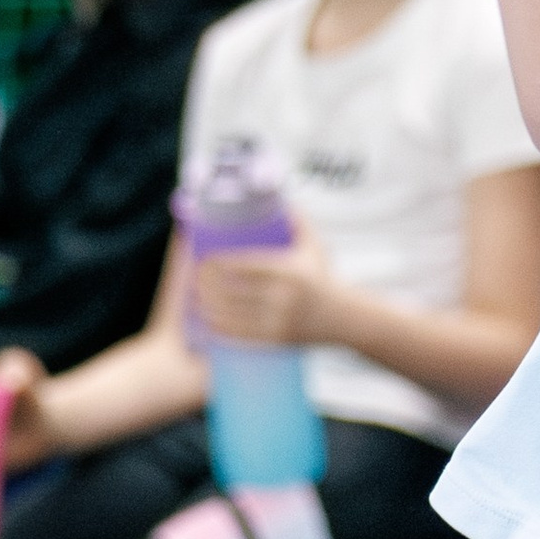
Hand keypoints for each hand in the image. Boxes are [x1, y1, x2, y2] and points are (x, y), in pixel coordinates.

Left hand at [192, 235, 341, 347]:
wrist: (346, 319)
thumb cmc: (326, 279)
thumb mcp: (316, 247)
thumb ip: (298, 221)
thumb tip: (279, 199)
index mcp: (289, 270)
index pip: (245, 264)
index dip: (219, 263)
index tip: (203, 260)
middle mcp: (284, 296)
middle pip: (234, 290)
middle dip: (208, 286)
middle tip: (192, 280)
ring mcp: (281, 320)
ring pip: (234, 314)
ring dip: (210, 308)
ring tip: (195, 301)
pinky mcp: (278, 339)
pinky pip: (242, 335)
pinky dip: (222, 328)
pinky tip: (209, 322)